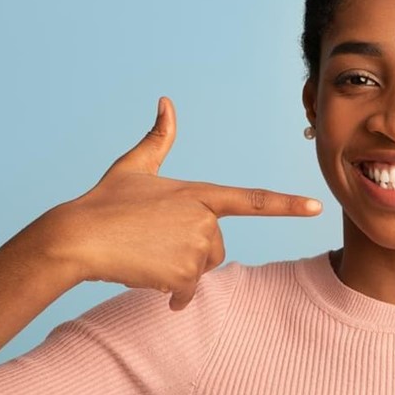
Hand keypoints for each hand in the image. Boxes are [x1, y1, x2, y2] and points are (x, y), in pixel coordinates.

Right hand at [52, 97, 321, 308]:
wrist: (77, 238)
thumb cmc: (103, 202)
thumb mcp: (134, 167)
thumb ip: (158, 139)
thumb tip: (166, 102)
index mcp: (200, 193)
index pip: (253, 200)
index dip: (287, 205)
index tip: (316, 207)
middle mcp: (204, 220)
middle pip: (216, 247)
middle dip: (191, 251)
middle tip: (154, 243)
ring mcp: (196, 247)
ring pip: (201, 269)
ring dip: (178, 271)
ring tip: (146, 256)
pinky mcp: (184, 273)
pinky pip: (187, 291)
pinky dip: (172, 292)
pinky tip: (148, 278)